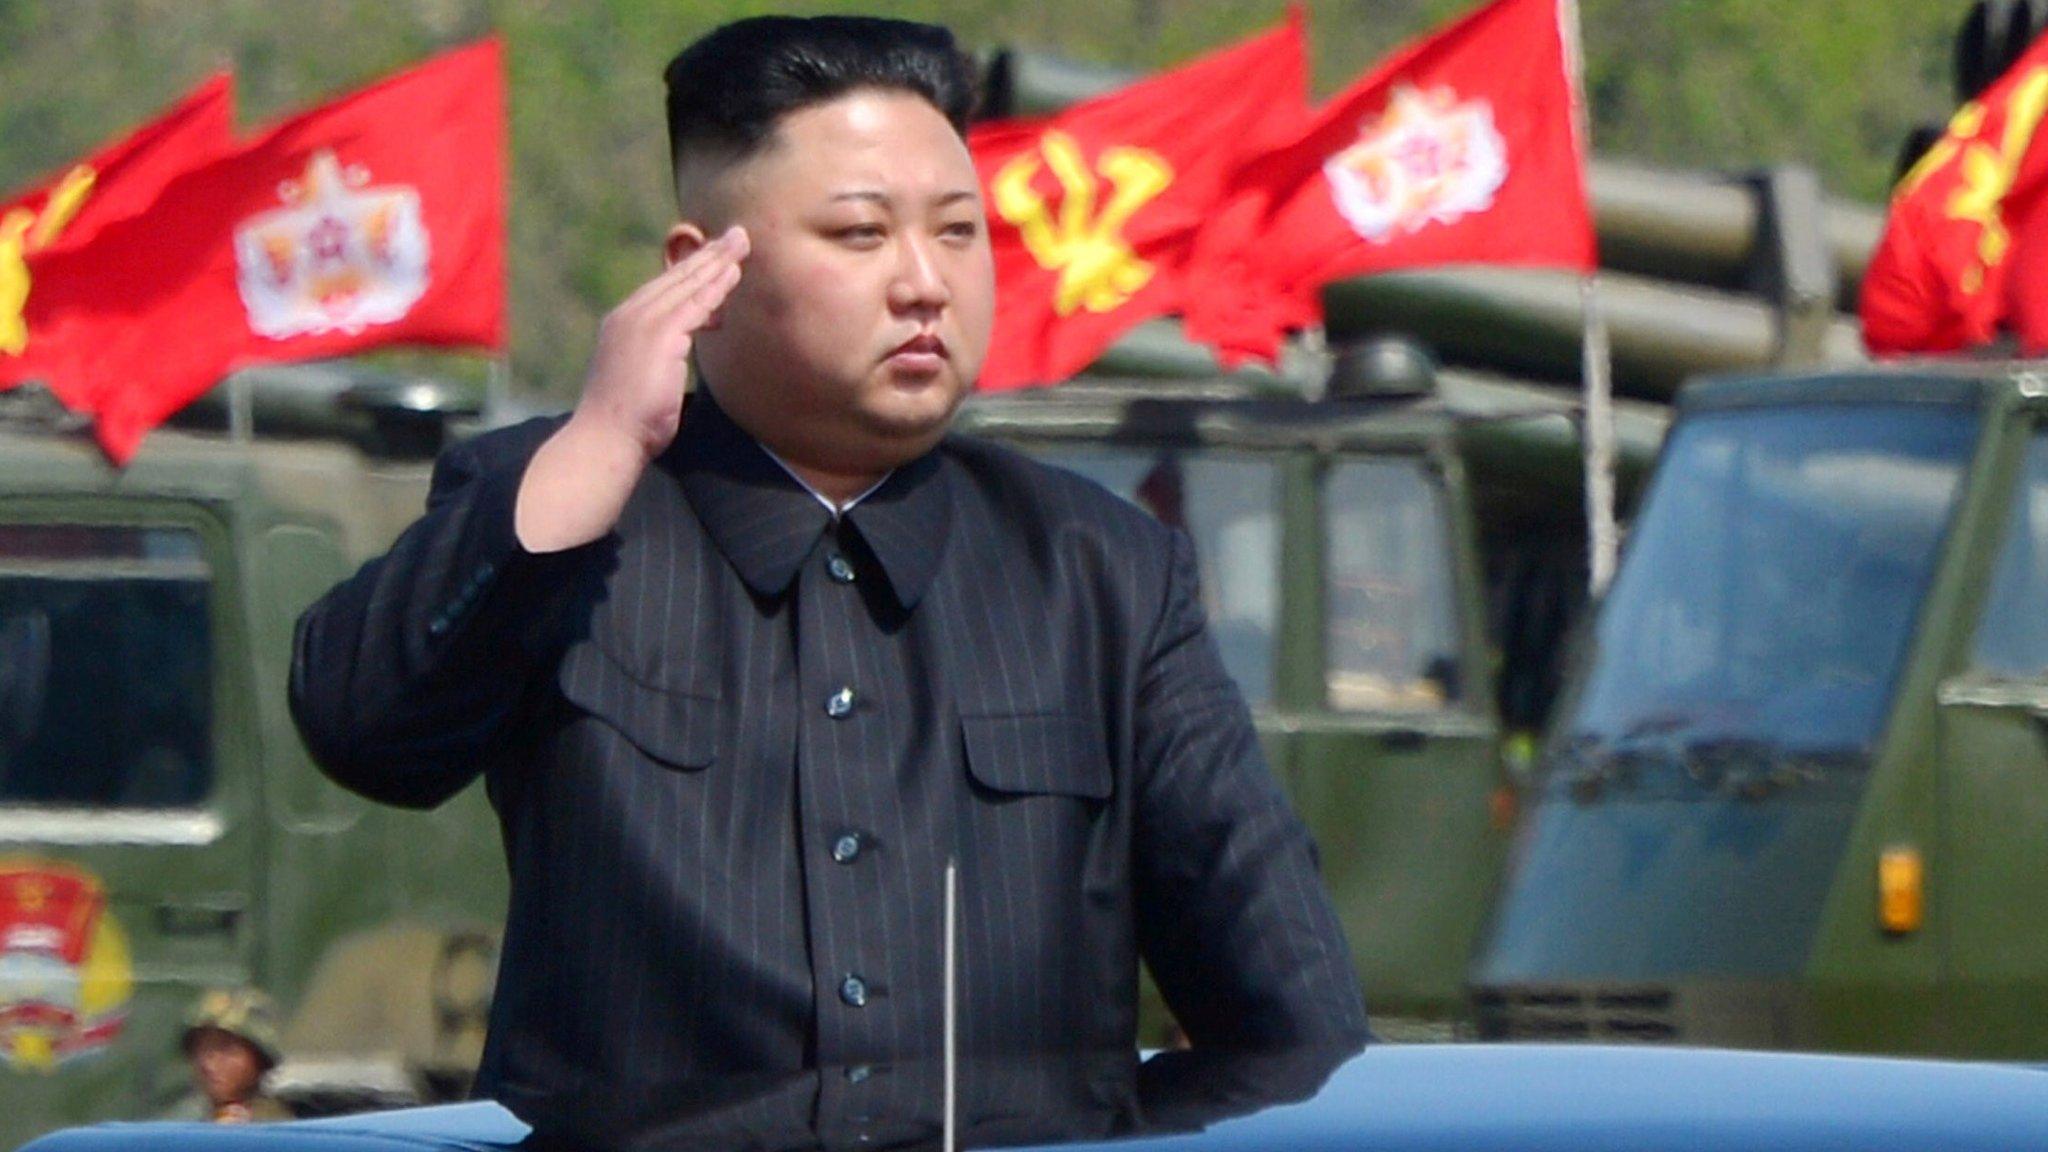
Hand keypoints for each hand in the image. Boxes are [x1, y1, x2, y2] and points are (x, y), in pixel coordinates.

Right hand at [514, 226, 747, 552]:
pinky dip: (715, 287)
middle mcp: (629, 315)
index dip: (692, 270)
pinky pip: (694, 304)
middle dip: (708, 255)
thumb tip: (677, 357)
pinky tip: (733, 273)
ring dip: (717, 262)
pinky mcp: (658, 335)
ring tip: (742, 244)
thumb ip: (661, 360)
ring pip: (687, 284)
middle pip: (676, 277)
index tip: (717, 257)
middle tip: (737, 235)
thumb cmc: (626, 423)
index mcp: (623, 324)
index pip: (664, 289)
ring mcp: (641, 322)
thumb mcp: (644, 380)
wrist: (606, 439)